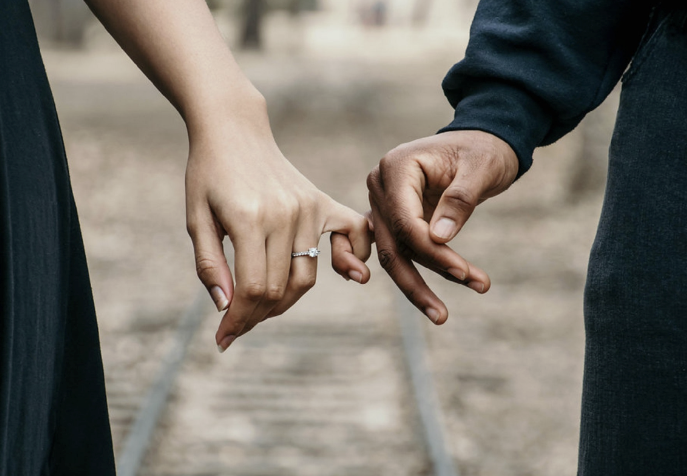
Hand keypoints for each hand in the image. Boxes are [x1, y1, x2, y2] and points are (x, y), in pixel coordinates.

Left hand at [186, 107, 370, 351]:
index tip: (223, 339)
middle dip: (256, 316)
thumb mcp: (196, 218)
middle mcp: (285, 214)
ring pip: (306, 275)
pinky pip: (352, 235)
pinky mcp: (321, 201)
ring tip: (261, 306)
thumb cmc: (208, 174)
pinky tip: (346, 273)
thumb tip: (226, 307)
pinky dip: (352, 258)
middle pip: (280, 288)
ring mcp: (308, 207)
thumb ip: (210, 264)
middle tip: (237, 324)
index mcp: (249, 219)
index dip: (238, 320)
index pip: (253, 288)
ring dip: (285, 301)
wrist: (234, 130)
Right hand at [366, 130, 517, 323]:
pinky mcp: (392, 218)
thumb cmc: (483, 150)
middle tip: (443, 315)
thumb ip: (459, 200)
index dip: (432, 251)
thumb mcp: (480, 168)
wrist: (481, 142)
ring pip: (392, 254)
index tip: (464, 272)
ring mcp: (382, 203)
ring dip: (416, 285)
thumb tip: (438, 239)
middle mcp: (380, 186)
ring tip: (442, 314)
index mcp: (396, 167)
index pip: (405, 221)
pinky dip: (406, 273)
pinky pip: (393, 250)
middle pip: (392, 244)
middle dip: (418, 281)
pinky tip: (416, 299)